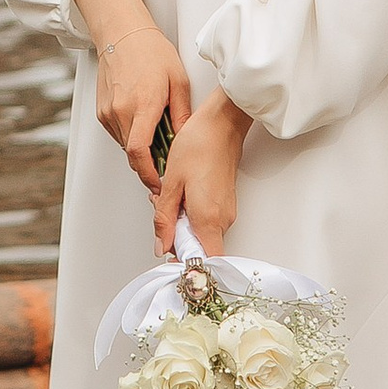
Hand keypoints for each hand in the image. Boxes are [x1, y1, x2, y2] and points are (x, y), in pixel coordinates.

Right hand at [73, 0, 187, 191]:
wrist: (122, 34)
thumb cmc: (151, 52)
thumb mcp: (178, 82)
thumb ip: (182, 115)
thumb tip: (186, 141)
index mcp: (143, 105)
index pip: (140, 151)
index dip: (149, 174)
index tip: (159, 184)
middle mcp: (120, 111)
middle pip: (133, 154)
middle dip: (149, 164)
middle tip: (166, 164)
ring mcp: (108, 112)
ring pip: (125, 145)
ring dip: (140, 149)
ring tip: (158, 136)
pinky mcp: (101, 111)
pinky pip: (118, 134)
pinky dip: (131, 136)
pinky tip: (143, 123)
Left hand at [154, 87, 246, 260]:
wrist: (221, 124)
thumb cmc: (198, 146)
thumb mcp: (171, 183)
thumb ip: (165, 219)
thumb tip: (161, 245)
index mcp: (208, 219)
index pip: (204, 261)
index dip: (186, 264)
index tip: (169, 256)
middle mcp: (222, 220)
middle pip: (199, 248)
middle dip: (177, 238)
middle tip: (163, 214)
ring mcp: (226, 212)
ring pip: (202, 233)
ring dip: (182, 223)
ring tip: (171, 197)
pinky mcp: (225, 203)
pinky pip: (207, 220)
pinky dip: (191, 213)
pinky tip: (181, 193)